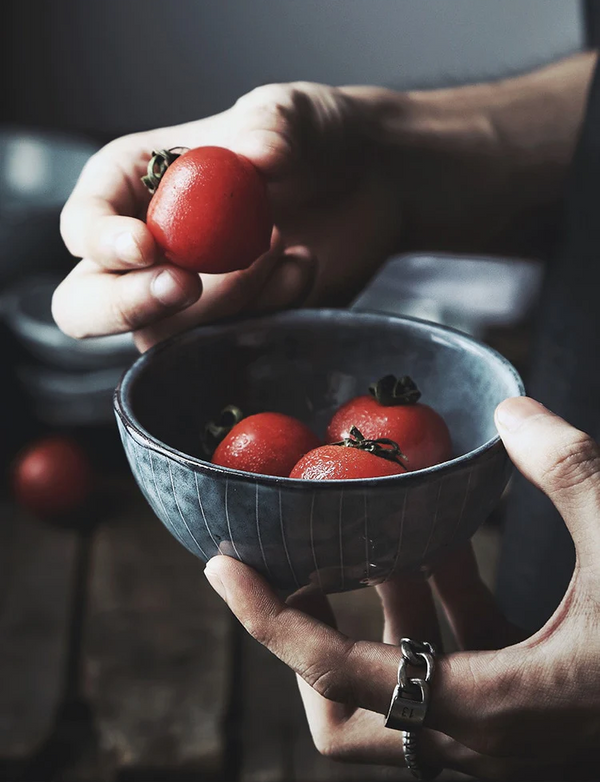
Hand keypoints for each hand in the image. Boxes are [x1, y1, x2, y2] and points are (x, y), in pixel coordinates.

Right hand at [53, 82, 400, 350]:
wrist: (368, 184)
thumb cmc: (313, 139)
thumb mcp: (293, 114)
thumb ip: (272, 128)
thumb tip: (253, 157)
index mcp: (133, 186)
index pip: (85, 226)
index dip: (103, 243)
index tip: (150, 246)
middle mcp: (148, 250)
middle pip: (88, 305)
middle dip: (128, 305)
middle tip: (187, 284)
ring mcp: (188, 298)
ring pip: (165, 335)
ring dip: (226, 299)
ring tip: (278, 241)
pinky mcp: (232, 327)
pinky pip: (231, 344)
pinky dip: (270, 310)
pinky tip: (302, 265)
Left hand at [204, 397, 599, 779]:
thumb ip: (572, 473)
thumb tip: (513, 411)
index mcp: (492, 710)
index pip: (342, 678)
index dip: (272, 624)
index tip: (224, 569)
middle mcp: (480, 738)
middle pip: (343, 716)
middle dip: (319, 634)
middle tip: (317, 559)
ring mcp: (497, 731)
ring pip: (393, 685)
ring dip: (386, 607)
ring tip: (399, 536)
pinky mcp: (516, 707)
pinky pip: (445, 663)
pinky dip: (434, 609)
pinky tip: (452, 550)